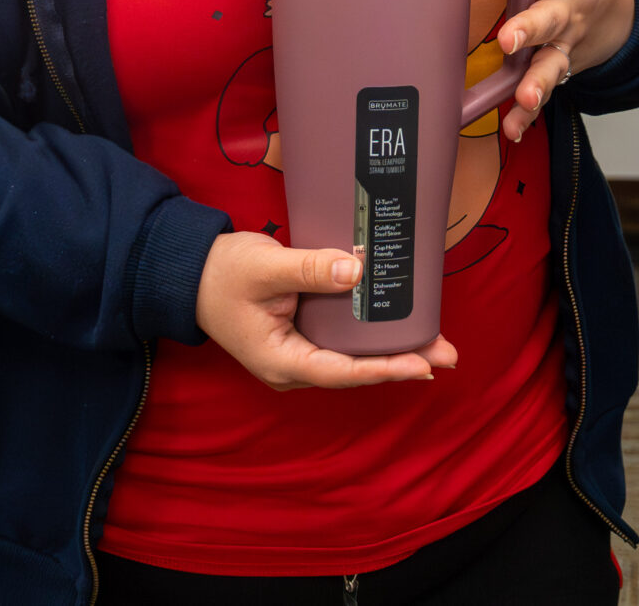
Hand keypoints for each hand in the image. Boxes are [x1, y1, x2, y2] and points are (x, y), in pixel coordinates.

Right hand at [194, 232, 458, 389]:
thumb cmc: (222, 273)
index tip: (421, 364)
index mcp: (281, 361)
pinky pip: (344, 340)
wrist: (190, 272)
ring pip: (354, 356)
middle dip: (402, 361)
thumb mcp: (265, 267)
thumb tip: (356, 271)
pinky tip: (399, 323)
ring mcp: (299, 353)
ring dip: (393, 349)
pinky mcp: (303, 335)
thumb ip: (309, 269)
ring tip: (437, 343)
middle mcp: (294, 366)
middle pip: (356, 369)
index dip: (384, 368)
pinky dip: (373, 334)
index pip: (342, 371)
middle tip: (449, 354)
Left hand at [489, 0, 635, 141]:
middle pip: (549, 19)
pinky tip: (513, 128)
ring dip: (537, 82)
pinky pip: (548, 92)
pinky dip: (529, 115)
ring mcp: (568, 42)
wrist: (628, 8)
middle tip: (508, 39)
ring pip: (552, 64)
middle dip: (530, 29)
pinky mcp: (564, 67)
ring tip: (523, 97)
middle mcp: (569, 8)